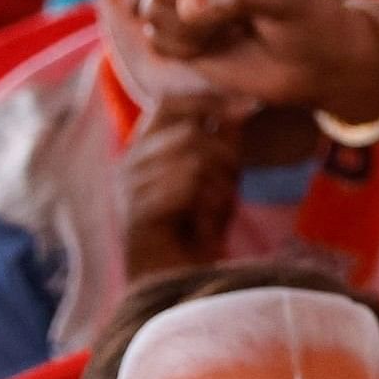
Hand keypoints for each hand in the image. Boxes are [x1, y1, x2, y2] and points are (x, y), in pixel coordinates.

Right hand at [121, 92, 249, 279]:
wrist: (177, 279)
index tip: (249, 106)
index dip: (208, 99)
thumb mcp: (219, 176)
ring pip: (195, 158)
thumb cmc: (197, 226)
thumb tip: (241, 104)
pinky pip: (188, 186)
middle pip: (191, 131)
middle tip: (229, 187)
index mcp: (145, 147)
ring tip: (212, 213)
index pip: (170, 102)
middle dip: (224, 157)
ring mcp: (130, 185)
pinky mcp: (137, 209)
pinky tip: (202, 227)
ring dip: (218, 188)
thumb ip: (224, 141)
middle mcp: (130, 160)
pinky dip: (207, 207)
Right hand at [137, 0, 378, 118]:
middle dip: (205, 10)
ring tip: (230, 32)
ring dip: (192, 32)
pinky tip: (213, 47)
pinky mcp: (177, 24)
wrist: (314, 64)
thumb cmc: (307, 19)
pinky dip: (182, 49)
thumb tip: (188, 6)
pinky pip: (152, 35)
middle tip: (243, 19)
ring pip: (154, 6)